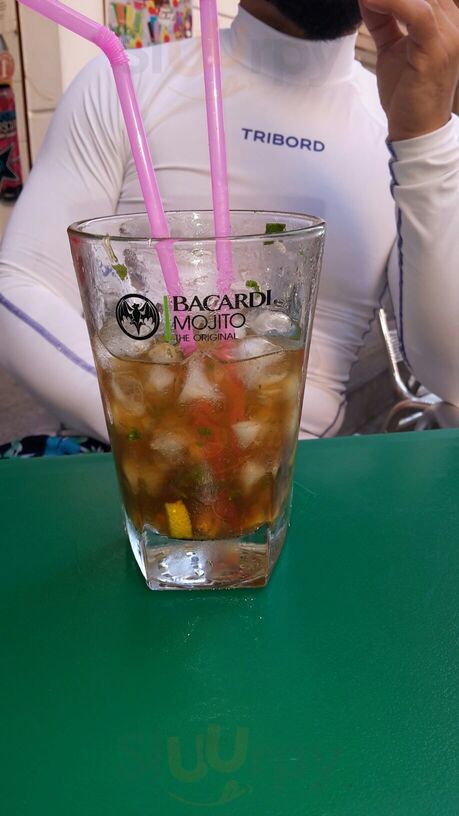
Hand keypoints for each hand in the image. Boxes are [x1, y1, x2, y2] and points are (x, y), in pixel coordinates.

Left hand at [359, 0, 458, 139]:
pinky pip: (417, 13)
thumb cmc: (406, 93)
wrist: (416, 129)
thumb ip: (383, 19)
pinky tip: (368, 1)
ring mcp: (449, 35)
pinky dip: (391, 3)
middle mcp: (453, 23)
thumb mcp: (391, 47)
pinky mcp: (436, 49)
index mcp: (446, 19)